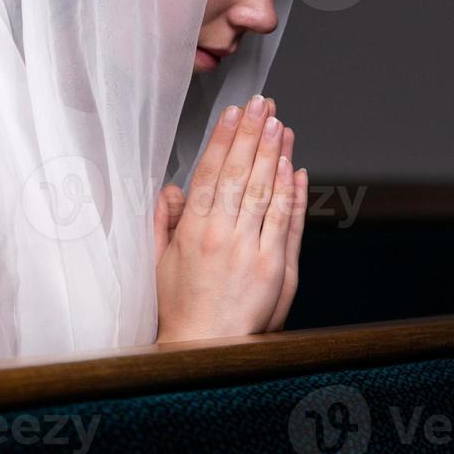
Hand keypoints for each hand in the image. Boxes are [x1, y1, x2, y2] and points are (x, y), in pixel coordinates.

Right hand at [153, 94, 307, 341]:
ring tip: (280, 125)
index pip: (211, 172)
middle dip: (253, 134)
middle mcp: (222, 235)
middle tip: (263, 104)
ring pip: (267, 191)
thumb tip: (170, 189)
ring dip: (275, 154)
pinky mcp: (276, 268)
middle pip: (242, 173)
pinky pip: (286, 222)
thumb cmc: (181, 309)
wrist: (206, 349)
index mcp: (192, 231)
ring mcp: (251, 250)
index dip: (224, 138)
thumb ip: (164, 222)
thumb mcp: (159, 262)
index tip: (233, 112)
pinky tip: (294, 167)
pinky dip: (292, 193)